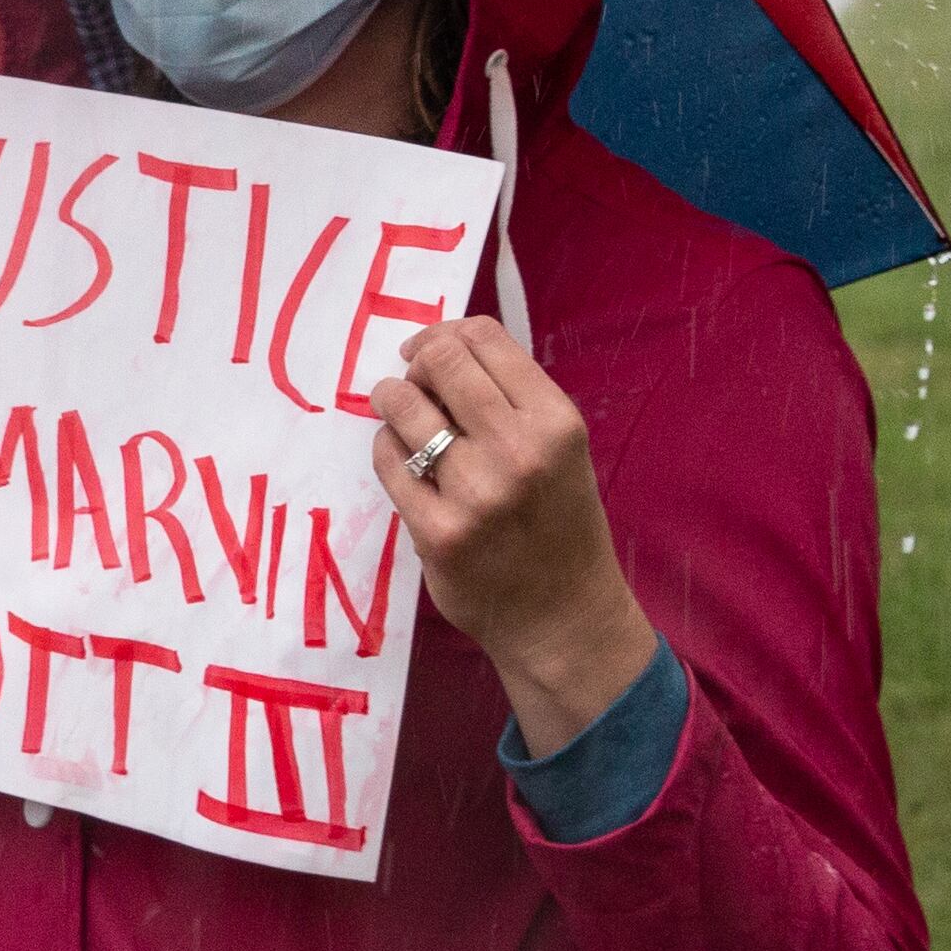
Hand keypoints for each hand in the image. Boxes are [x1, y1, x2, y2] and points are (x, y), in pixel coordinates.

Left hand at [368, 317, 659, 755]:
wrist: (563, 616)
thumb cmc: (557, 523)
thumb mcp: (559, 449)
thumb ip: (509, 399)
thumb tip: (437, 346)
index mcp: (555, 421)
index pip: (481, 338)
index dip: (444, 334)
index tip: (427, 351)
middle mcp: (519, 450)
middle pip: (439, 362)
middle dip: (415, 365)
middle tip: (409, 383)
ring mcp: (475, 492)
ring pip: (403, 406)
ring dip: (391, 403)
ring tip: (400, 419)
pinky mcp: (436, 531)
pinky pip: (387, 461)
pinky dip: (387, 453)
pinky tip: (406, 467)